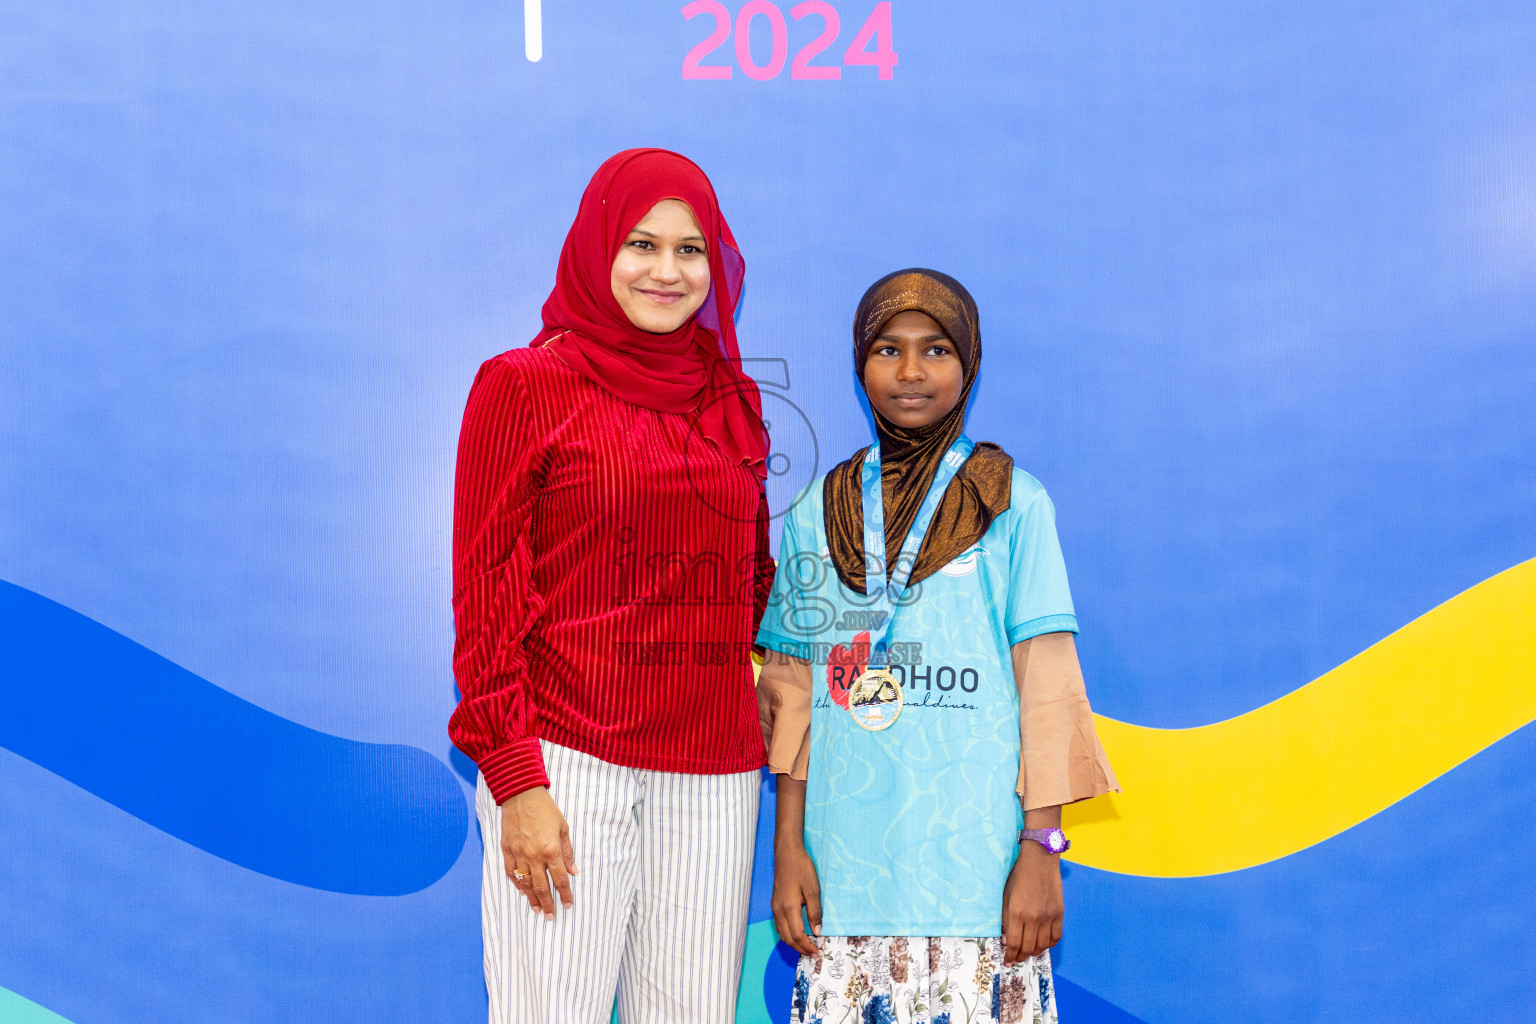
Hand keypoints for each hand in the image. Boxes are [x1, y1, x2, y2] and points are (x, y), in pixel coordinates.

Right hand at [499, 787, 577, 919]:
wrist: (521, 795)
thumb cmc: (546, 809)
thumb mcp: (563, 828)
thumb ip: (567, 852)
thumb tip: (573, 871)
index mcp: (551, 850)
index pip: (559, 879)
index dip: (565, 894)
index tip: (568, 905)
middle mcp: (534, 856)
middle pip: (541, 887)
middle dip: (547, 904)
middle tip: (550, 916)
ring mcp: (518, 854)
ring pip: (525, 883)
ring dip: (531, 898)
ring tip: (536, 910)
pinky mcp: (506, 850)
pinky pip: (511, 872)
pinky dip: (516, 884)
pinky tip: (522, 891)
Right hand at [771, 841, 822, 955]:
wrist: (786, 853)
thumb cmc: (801, 868)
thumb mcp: (813, 890)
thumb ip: (815, 912)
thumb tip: (817, 932)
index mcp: (788, 908)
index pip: (797, 936)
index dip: (807, 947)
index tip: (817, 952)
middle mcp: (778, 910)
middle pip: (787, 938)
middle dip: (800, 949)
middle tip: (813, 954)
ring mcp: (775, 907)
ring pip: (781, 933)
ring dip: (793, 943)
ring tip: (806, 947)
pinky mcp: (775, 903)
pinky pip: (779, 925)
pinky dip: (788, 934)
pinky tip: (797, 933)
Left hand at [1002, 841, 1063, 962]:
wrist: (1039, 861)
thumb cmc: (1018, 876)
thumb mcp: (1006, 896)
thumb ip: (1006, 919)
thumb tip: (1007, 940)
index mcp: (1018, 913)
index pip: (1014, 943)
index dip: (1010, 955)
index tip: (1008, 961)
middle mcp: (1034, 918)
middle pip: (1028, 947)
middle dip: (1021, 956)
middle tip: (1017, 959)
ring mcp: (1049, 916)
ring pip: (1043, 945)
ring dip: (1034, 952)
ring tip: (1029, 953)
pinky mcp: (1059, 913)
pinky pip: (1056, 936)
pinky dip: (1049, 944)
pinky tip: (1043, 944)